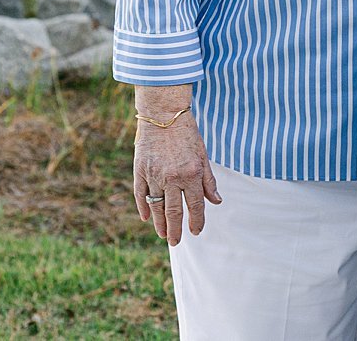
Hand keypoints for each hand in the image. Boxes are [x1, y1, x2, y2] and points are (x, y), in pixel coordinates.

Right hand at [133, 113, 220, 244]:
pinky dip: (143, 207)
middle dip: (176, 229)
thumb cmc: (186, 133)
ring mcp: (154, 174)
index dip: (197, 221)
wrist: (163, 113)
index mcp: (191, 174)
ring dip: (160, 223)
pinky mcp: (140, 169)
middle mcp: (172, 177)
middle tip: (176, 242)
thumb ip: (208, 181)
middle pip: (174, 212)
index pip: (195, 206)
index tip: (196, 231)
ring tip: (163, 234)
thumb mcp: (202, 155)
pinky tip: (147, 218)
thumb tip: (216, 202)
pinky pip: (141, 194)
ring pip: (156, 206)